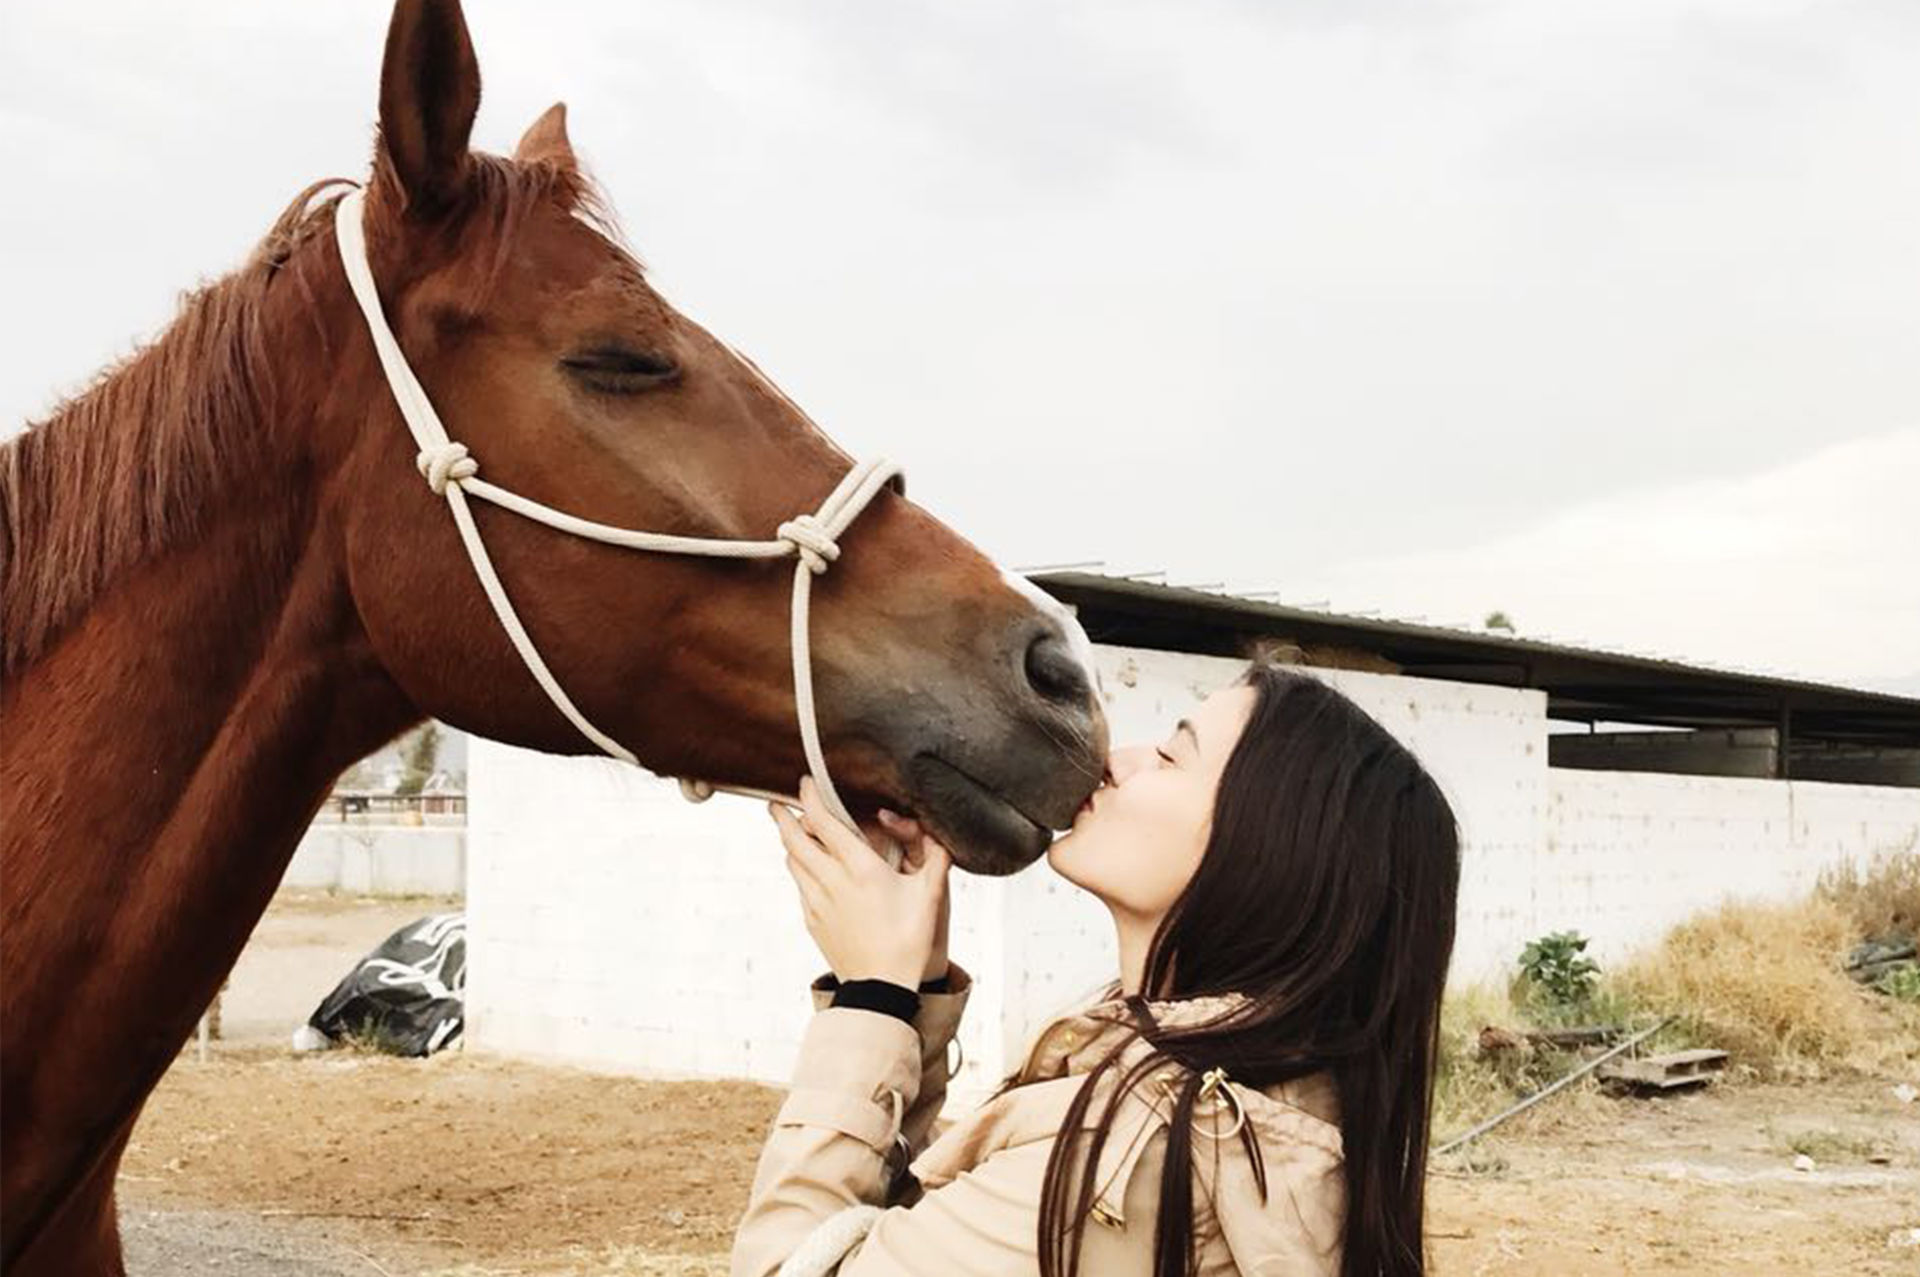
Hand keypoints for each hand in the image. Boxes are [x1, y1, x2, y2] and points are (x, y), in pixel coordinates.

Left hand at [772, 777, 951, 988]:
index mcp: (860, 868)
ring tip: (791, 832)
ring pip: (792, 862)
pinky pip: (799, 886)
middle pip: (794, 839)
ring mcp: (817, 902)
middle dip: (782, 817)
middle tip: (775, 804)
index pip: (824, 822)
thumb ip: (936, 858)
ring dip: (790, 843)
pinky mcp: (812, 921)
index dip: (810, 798)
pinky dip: (799, 870)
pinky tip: (808, 870)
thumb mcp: (930, 895)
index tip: (805, 783)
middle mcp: (832, 881)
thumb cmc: (908, 942)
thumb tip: (939, 834)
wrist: (881, 988)